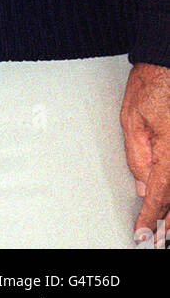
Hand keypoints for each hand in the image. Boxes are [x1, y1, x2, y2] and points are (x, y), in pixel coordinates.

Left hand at [121, 61, 169, 242]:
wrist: (168, 61)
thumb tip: (141, 185)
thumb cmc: (151, 83)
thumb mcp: (131, 121)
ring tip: (166, 226)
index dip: (150, 217)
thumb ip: (137, 158)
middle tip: (154, 236)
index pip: (160, 195)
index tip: (142, 231)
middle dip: (167, 220)